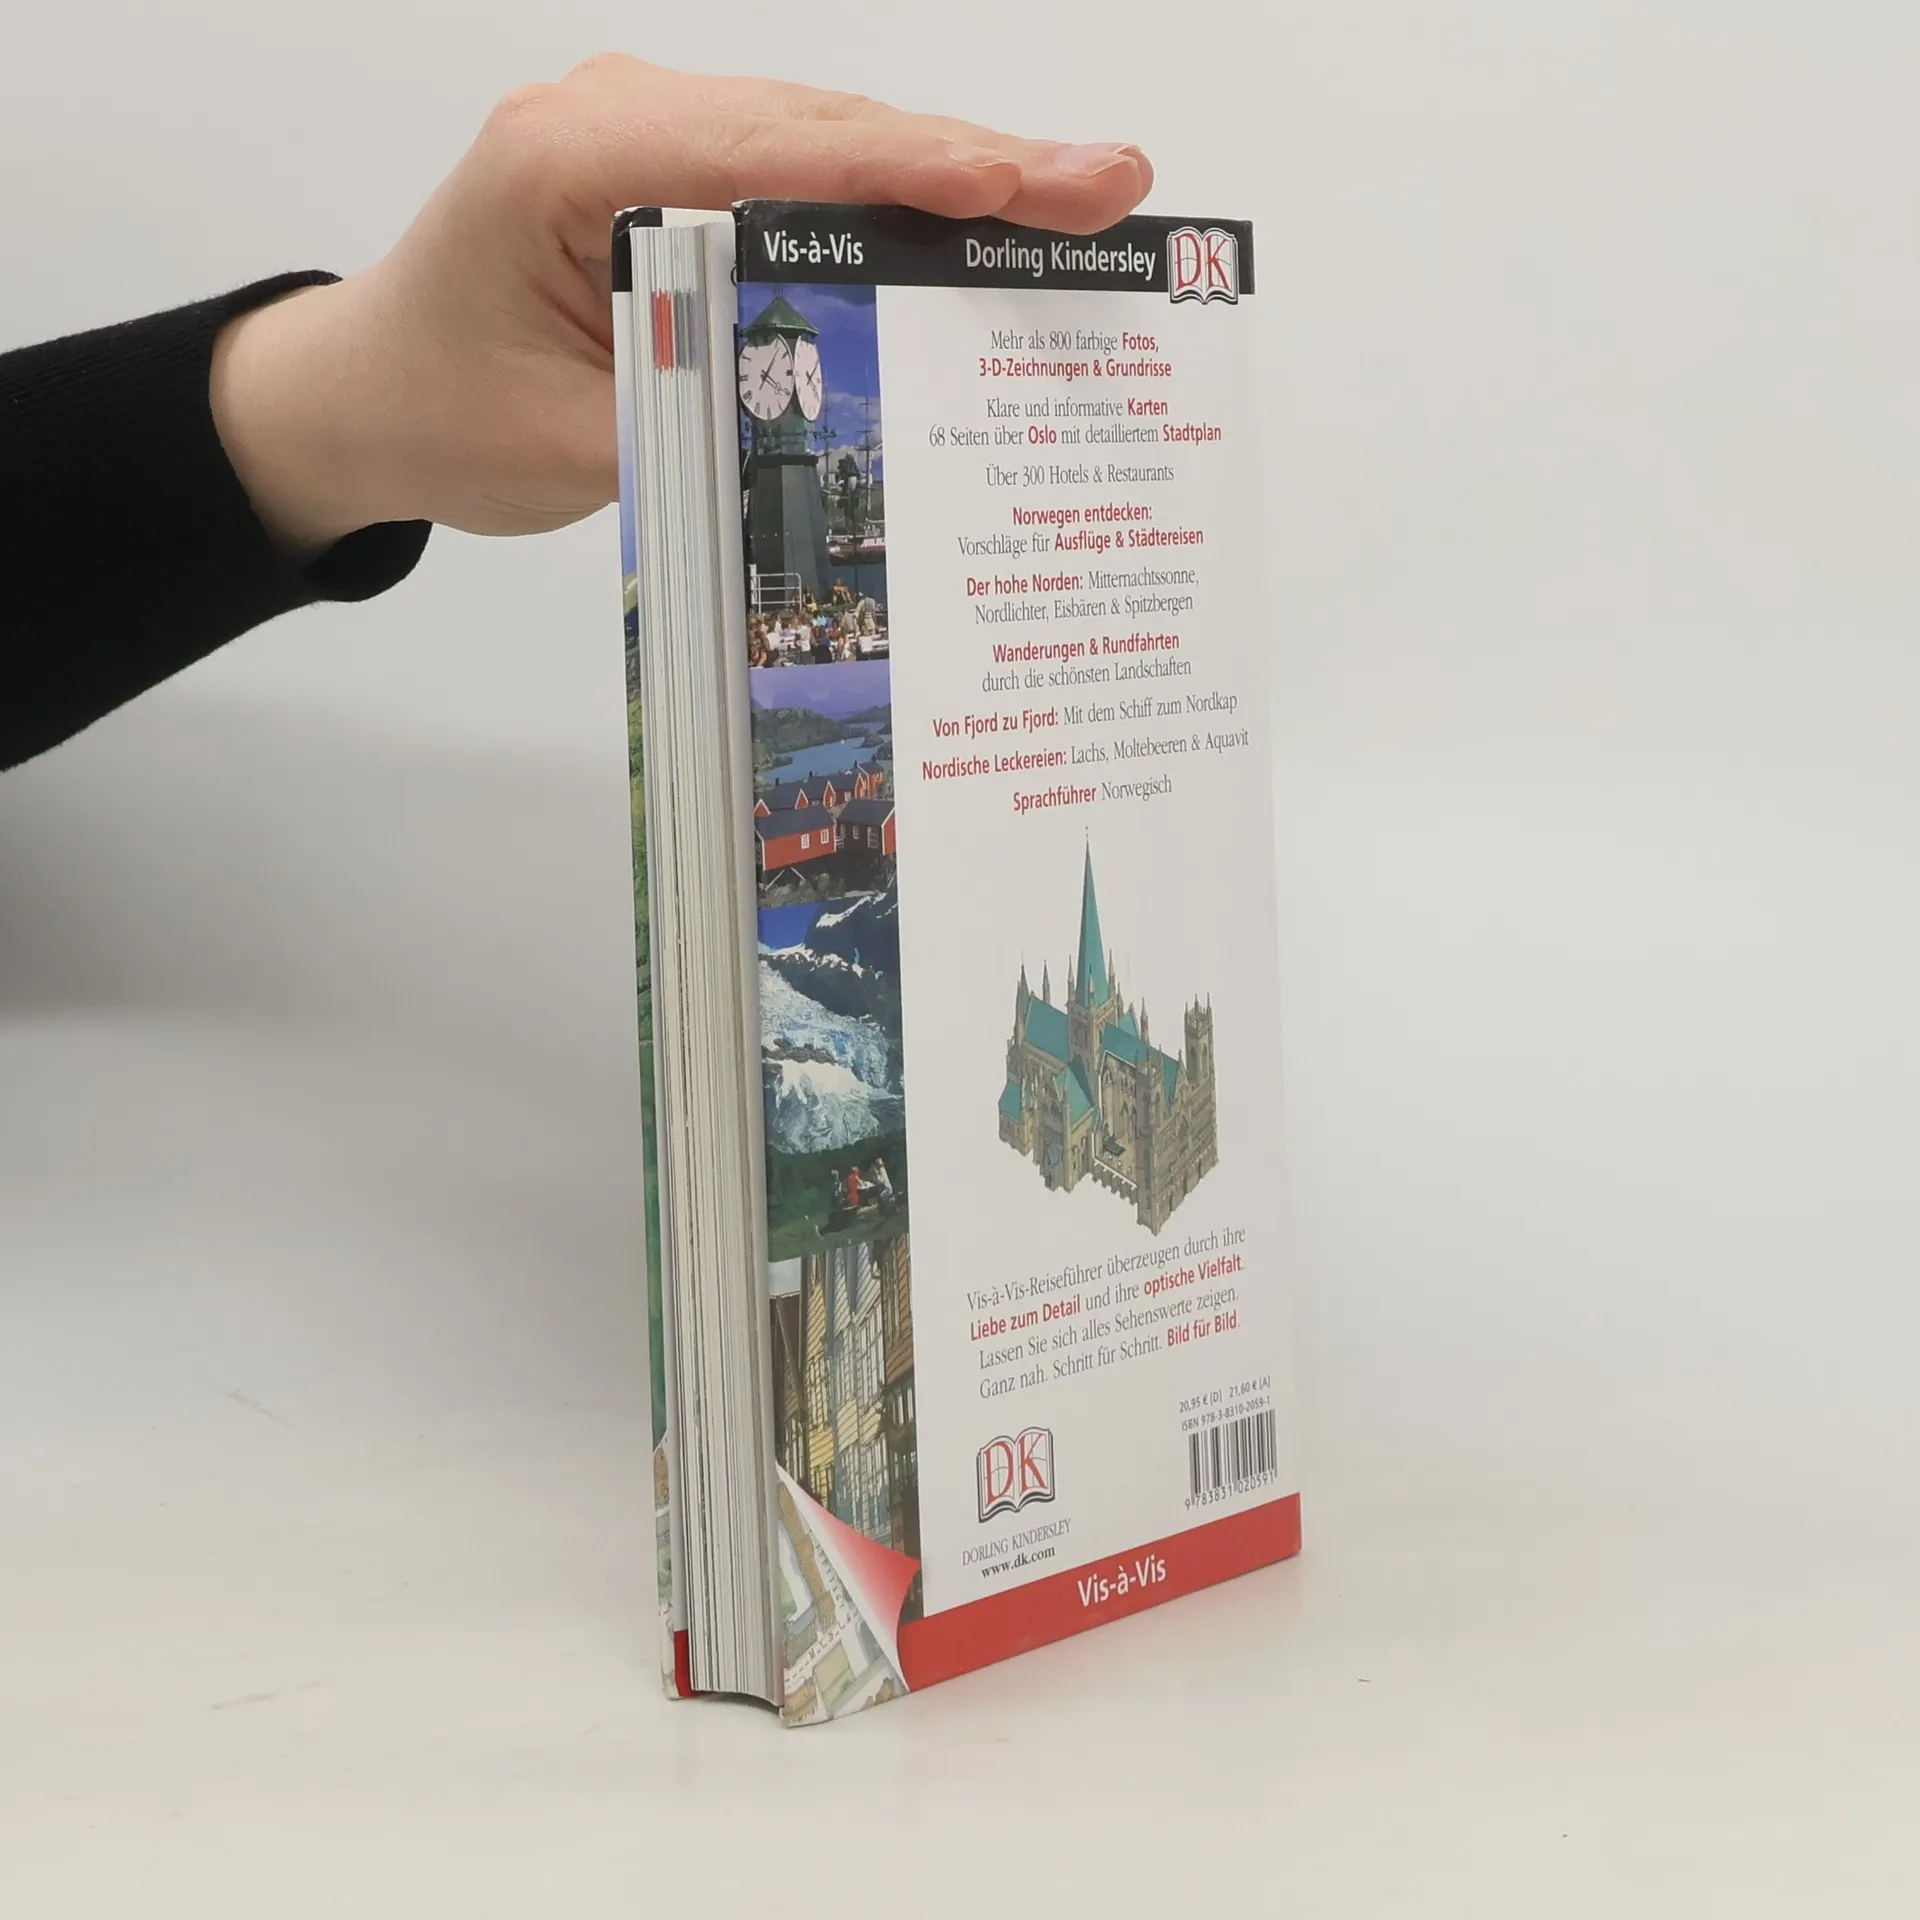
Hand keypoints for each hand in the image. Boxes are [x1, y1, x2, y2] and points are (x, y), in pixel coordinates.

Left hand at [210, 57, 1152, 555]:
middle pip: (820, 128)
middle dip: (970, 161)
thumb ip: (696, 415)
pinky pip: (798, 175)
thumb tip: (836, 410)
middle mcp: (615, 119)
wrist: (365, 395)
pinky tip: (979, 228)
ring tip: (1073, 202)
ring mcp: (648, 135)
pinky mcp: (673, 174)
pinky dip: (891, 202)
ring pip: (824, 140)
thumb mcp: (570, 447)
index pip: (766, 153)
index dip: (903, 169)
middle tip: (1108, 185)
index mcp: (568, 161)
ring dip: (948, 175)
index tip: (1015, 186)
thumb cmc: (441, 416)